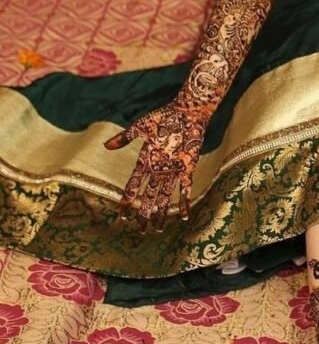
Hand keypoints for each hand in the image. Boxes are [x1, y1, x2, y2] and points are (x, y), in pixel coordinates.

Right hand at [103, 101, 207, 231]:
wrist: (186, 112)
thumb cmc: (163, 117)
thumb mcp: (141, 127)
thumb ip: (125, 138)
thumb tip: (106, 146)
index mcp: (145, 161)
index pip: (133, 186)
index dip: (127, 200)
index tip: (122, 215)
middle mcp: (158, 169)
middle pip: (148, 197)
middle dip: (143, 214)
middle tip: (139, 230)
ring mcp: (172, 170)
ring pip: (164, 197)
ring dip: (161, 213)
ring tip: (157, 229)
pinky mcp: (187, 168)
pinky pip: (185, 188)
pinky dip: (185, 202)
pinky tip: (185, 216)